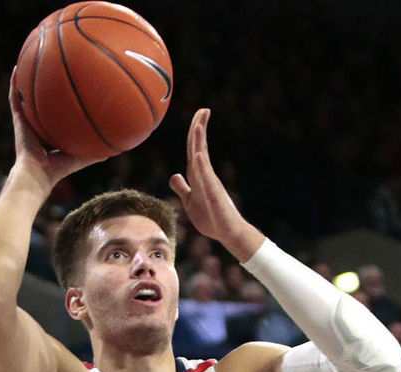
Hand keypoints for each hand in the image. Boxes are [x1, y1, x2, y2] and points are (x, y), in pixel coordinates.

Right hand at [9, 67, 105, 191]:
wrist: (38, 174)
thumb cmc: (57, 170)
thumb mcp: (78, 158)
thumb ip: (92, 154)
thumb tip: (112, 152)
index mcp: (47, 135)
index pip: (51, 116)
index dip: (55, 105)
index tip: (62, 91)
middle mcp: (34, 126)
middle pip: (37, 103)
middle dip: (40, 88)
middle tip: (46, 69)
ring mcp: (25, 122)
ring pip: (23, 96)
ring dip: (24, 79)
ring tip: (27, 59)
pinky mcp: (18, 120)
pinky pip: (15, 98)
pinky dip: (15, 83)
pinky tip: (18, 67)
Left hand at [169, 109, 255, 257]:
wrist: (227, 233)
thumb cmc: (211, 218)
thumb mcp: (190, 201)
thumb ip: (182, 188)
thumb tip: (174, 175)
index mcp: (199, 176)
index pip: (194, 149)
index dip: (194, 133)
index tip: (199, 115)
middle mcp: (206, 176)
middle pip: (199, 148)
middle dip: (199, 128)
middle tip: (203, 109)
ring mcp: (210, 184)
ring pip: (203, 160)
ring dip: (200, 142)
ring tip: (198, 125)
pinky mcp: (214, 195)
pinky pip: (206, 179)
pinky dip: (202, 167)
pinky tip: (198, 155)